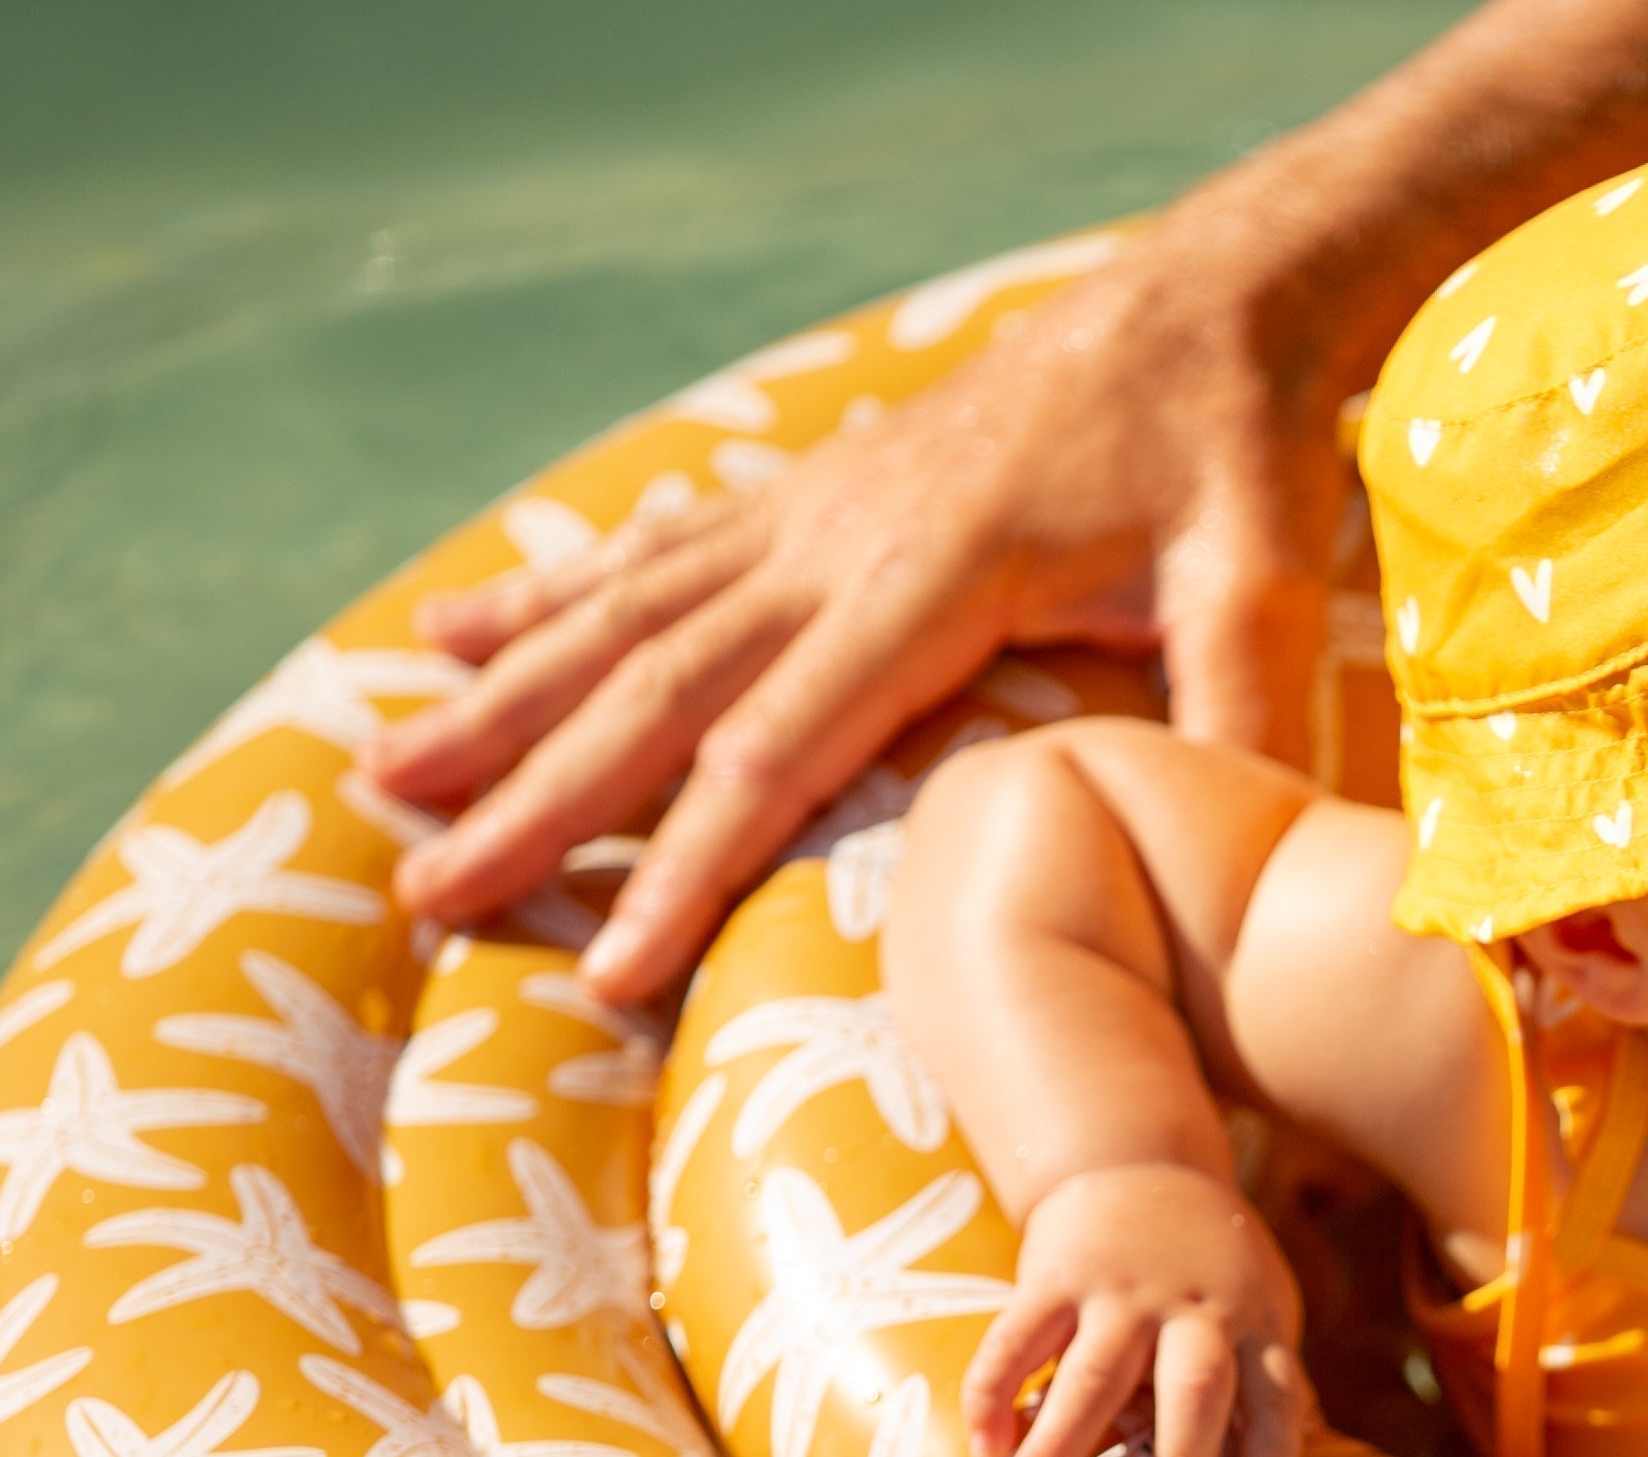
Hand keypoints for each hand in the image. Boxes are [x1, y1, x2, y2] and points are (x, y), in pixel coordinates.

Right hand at [366, 204, 1345, 1004]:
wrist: (1205, 298)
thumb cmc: (1234, 449)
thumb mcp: (1258, 583)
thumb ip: (1237, 712)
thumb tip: (1241, 847)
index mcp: (933, 578)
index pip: (779, 749)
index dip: (686, 865)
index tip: (604, 967)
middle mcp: (837, 540)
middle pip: (656, 688)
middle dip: (536, 797)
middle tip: (421, 887)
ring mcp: (810, 508)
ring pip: (625, 615)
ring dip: (504, 699)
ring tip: (389, 774)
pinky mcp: (810, 491)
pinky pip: (655, 553)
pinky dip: (548, 597)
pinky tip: (453, 630)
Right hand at [967, 1164, 1309, 1456]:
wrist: (1139, 1166)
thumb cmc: (1212, 1267)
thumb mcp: (1262, 1308)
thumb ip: (1271, 1384)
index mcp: (1252, 1323)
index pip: (1275, 1395)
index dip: (1273, 1453)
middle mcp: (1191, 1309)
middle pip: (1195, 1382)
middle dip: (1183, 1446)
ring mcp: (1120, 1292)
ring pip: (1094, 1374)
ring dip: (1061, 1441)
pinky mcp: (1054, 1277)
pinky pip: (1017, 1340)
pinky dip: (994, 1393)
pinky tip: (986, 1446)